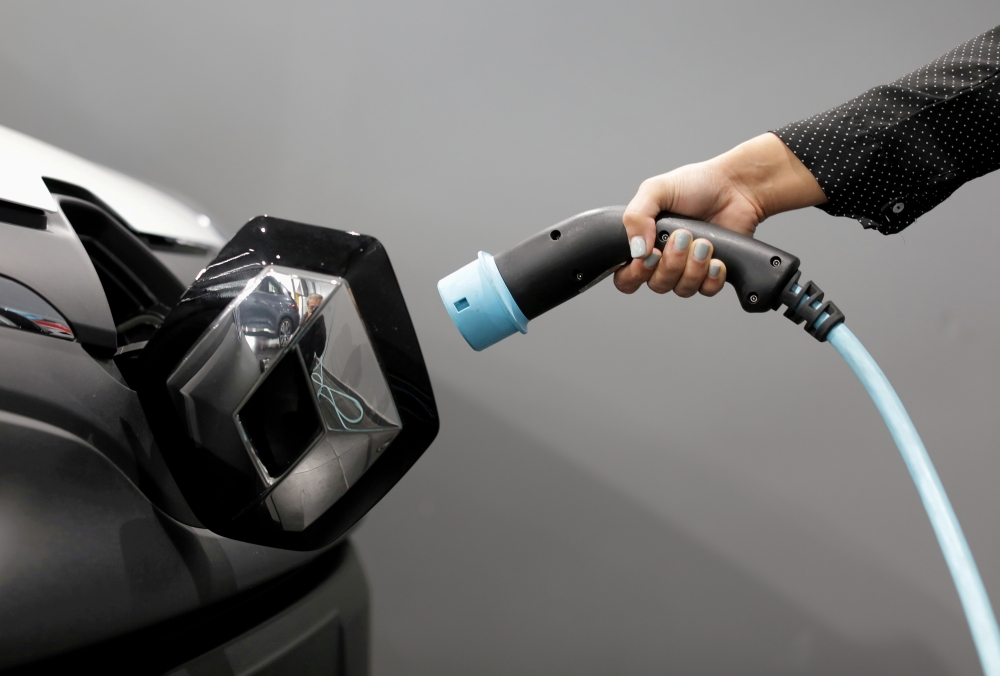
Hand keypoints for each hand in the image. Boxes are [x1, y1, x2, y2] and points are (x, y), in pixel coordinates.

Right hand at [614, 133, 826, 296]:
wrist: (737, 187)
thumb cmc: (697, 184)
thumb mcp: (656, 189)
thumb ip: (635, 216)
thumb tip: (636, 250)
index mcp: (645, 243)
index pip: (626, 277)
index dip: (634, 274)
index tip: (649, 255)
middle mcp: (664, 260)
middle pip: (656, 285)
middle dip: (671, 264)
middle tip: (682, 238)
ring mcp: (688, 268)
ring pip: (681, 289)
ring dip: (693, 267)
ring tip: (704, 242)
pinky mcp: (712, 273)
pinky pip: (706, 290)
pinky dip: (711, 276)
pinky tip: (717, 258)